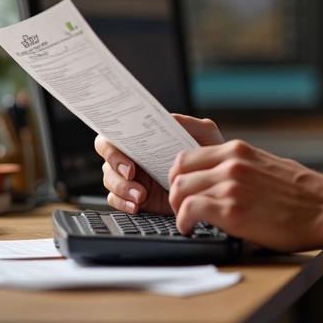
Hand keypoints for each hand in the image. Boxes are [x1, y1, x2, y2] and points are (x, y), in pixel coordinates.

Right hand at [94, 114, 223, 213]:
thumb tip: (167, 117)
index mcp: (144, 138)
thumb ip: (187, 123)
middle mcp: (134, 156)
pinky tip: (137, 205)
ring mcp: (133, 178)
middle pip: (108, 158)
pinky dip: (123, 203)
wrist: (215, 183)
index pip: (115, 135)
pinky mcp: (135, 197)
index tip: (127, 154)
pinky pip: (117, 200)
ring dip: (121, 187)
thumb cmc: (209, 153)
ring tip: (141, 195)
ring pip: (110, 180)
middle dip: (114, 166)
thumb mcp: (204, 133)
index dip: (113, 144)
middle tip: (131, 173)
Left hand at [168, 139, 322, 251]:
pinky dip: (185, 223)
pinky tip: (193, 230)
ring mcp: (231, 185)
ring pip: (179, 190)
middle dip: (175, 192)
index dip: (179, 174)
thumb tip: (222, 176)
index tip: (183, 189)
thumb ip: (242, 166)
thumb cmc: (301, 194)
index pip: (187, 154)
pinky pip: (189, 211)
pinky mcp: (231, 210)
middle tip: (183, 207)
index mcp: (238, 150)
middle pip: (178, 171)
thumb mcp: (267, 165)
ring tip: (189, 221)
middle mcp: (231, 163)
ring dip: (178, 209)